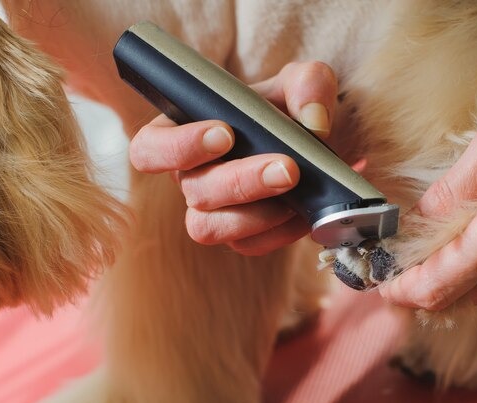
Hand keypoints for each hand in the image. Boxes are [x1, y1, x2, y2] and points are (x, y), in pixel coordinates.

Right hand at [129, 61, 338, 254]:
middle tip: (287, 168)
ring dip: (255, 213)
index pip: (150, 147)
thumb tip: (313, 120)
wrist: (326, 148)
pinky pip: (249, 245)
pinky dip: (279, 232)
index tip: (224, 134)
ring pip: (209, 227)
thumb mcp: (305, 83)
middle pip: (193, 190)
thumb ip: (309, 83)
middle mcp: (192, 176)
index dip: (177, 146)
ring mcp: (215, 212)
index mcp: (186, 132)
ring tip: (296, 191)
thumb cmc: (295, 109)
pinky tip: (304, 212)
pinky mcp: (244, 237)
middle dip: (241, 180)